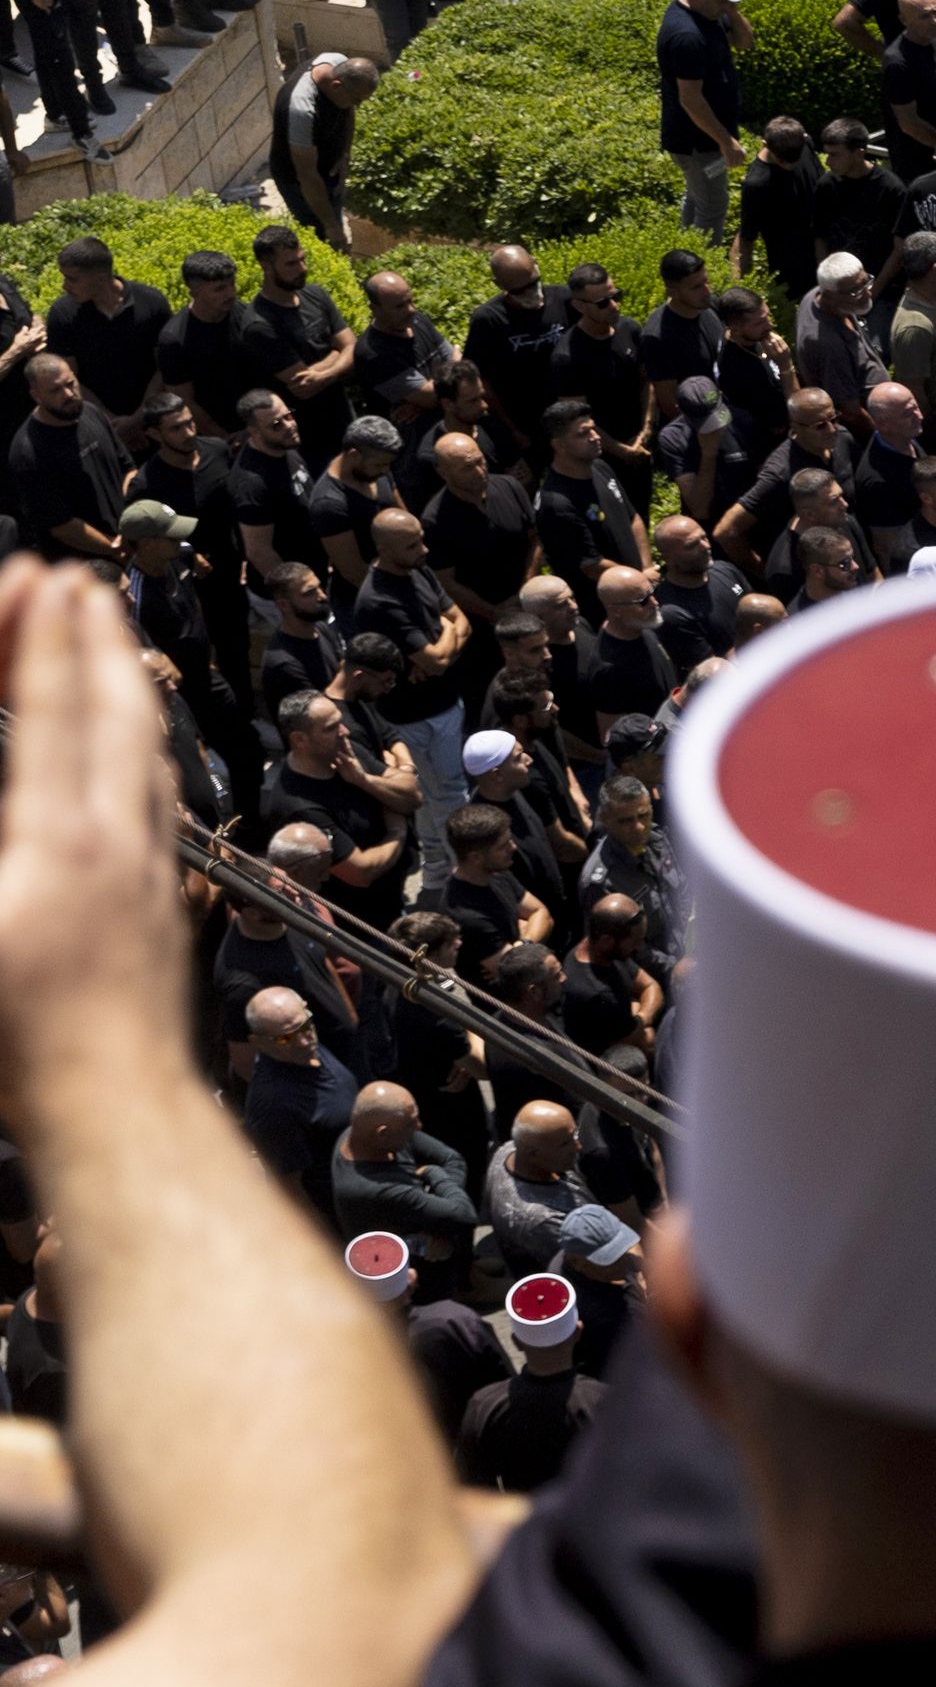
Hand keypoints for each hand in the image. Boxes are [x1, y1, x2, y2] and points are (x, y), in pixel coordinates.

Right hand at [0, 564, 191, 1131]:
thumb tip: (23, 794)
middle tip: (86, 582)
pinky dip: (149, 756)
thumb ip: (0, 836)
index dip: (45, 643)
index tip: (47, 576)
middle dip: (96, 644)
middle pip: (113, 718)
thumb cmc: (16, 1040)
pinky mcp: (167, 910)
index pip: (51, 714)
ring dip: (128, 691)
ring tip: (115, 647)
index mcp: (58, 842)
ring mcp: (153, 875)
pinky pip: (163, 805)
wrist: (117, 1110)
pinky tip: (148, 759)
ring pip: (148, 756)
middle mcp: (120, 844)